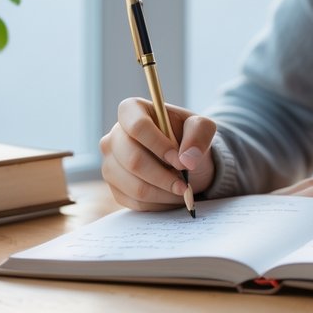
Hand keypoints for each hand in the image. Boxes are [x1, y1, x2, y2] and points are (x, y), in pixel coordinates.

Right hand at [100, 97, 217, 210]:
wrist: (184, 160)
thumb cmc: (189, 137)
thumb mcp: (202, 128)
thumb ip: (199, 135)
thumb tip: (186, 160)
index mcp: (132, 110)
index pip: (137, 126)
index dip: (159, 145)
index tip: (180, 161)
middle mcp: (114, 136)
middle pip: (133, 160)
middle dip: (163, 176)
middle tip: (185, 184)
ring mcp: (110, 163)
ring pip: (134, 186)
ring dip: (164, 193)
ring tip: (182, 190)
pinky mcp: (115, 187)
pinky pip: (134, 202)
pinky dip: (158, 203)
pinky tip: (171, 195)